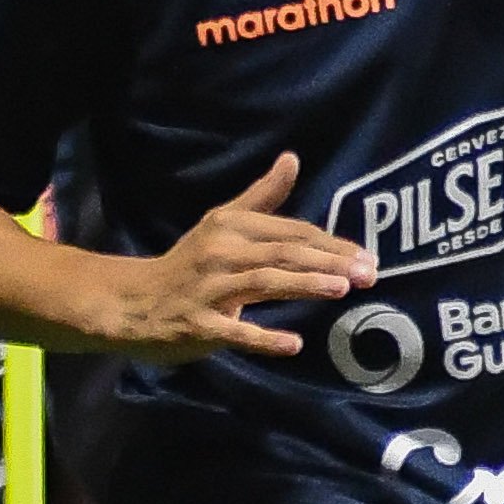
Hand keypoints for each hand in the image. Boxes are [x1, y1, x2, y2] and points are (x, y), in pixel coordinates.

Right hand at [108, 153, 361, 360]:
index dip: (331, 244)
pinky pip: (234, 332)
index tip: (368, 257)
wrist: (134, 300)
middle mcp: (220, 252)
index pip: (291, 232)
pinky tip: (294, 345)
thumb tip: (292, 159)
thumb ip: (263, 196)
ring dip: (303, 285)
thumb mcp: (224, 223)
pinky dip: (263, 338)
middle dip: (328, 262)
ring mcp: (207, 289)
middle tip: (369, 274)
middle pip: (282, 253)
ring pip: (262, 283)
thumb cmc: (193, 262)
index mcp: (230, 226)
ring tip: (342, 289)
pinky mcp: (198, 324)